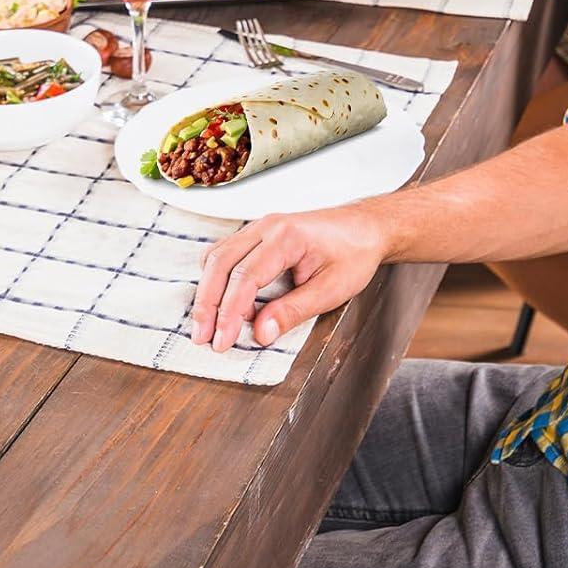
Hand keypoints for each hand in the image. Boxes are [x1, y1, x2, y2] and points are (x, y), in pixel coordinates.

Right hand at [190, 207, 386, 351]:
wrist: (365, 227)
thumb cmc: (354, 254)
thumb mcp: (332, 290)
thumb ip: (294, 310)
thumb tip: (260, 333)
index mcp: (286, 237)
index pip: (245, 276)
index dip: (228, 312)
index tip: (221, 341)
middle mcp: (266, 226)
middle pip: (221, 263)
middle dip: (207, 303)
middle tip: (202, 337)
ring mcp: (258, 227)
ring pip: (217, 255)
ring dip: (208, 291)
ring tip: (206, 325)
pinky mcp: (257, 234)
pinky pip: (226, 252)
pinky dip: (217, 278)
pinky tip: (220, 301)